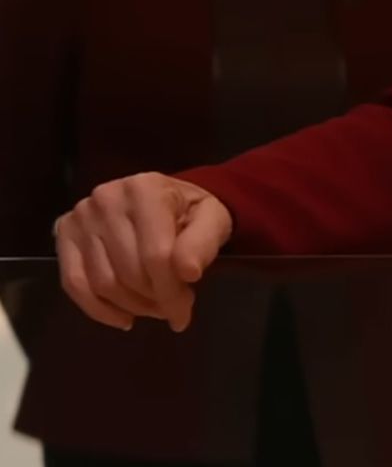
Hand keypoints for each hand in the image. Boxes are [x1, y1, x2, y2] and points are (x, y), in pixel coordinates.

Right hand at [52, 173, 230, 331]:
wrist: (166, 199)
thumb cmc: (190, 211)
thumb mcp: (212, 220)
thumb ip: (203, 243)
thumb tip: (188, 272)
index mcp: (145, 189)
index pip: (156, 255)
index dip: (171, 292)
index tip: (183, 314)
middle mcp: (106, 199)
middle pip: (128, 272)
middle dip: (153, 300)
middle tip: (171, 309)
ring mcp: (81, 216)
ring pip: (101, 282)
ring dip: (130, 306)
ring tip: (152, 308)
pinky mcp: (64, 233)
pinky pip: (74, 282)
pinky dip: (97, 309)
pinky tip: (122, 317)